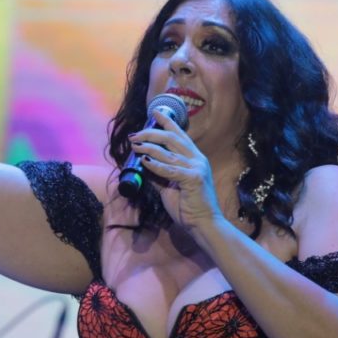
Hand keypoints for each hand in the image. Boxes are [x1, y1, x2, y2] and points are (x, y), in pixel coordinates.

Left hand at [130, 110, 223, 230]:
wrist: (203, 224)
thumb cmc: (188, 207)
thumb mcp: (169, 187)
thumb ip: (159, 175)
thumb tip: (143, 164)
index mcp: (194, 158)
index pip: (180, 135)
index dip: (167, 122)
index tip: (155, 112)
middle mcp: (197, 159)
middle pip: (172, 138)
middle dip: (151, 133)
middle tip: (135, 134)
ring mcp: (197, 168)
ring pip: (168, 152)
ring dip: (149, 148)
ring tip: (135, 146)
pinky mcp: (193, 178)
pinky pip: (170, 169)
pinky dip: (156, 165)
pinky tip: (144, 161)